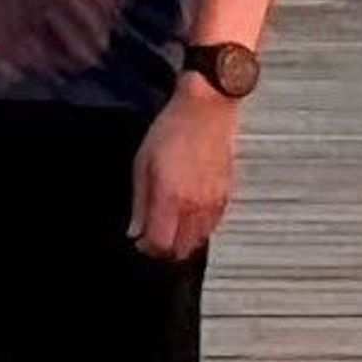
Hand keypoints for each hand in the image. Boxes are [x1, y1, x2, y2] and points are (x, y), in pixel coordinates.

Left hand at [129, 79, 239, 261]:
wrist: (206, 111)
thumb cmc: (171, 131)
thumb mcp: (142, 164)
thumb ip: (139, 204)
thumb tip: (135, 232)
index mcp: (171, 197)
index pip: (159, 244)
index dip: (146, 248)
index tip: (139, 240)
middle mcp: (195, 206)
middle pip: (180, 251)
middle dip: (163, 249)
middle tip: (152, 236)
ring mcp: (214, 203)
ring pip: (197, 242)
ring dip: (181, 241)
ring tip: (169, 226)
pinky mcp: (226, 197)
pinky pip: (212, 228)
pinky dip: (197, 230)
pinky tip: (186, 216)